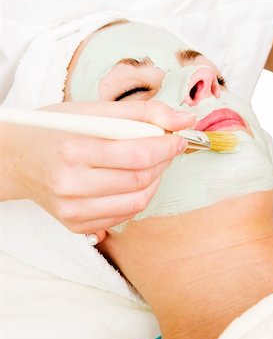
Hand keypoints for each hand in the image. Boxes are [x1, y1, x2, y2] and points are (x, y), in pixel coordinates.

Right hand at [1, 100, 194, 238]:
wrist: (19, 160)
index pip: (137, 156)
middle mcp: (71, 186)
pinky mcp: (77, 226)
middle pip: (140, 181)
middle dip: (163, 163)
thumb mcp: (93, 111)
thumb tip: (186, 120)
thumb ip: (142, 113)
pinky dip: (137, 197)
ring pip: (137, 203)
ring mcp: (73, 212)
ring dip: (154, 182)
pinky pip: (123, 217)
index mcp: (73, 151)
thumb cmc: (55, 131)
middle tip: (166, 148)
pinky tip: (132, 181)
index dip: (166, 147)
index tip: (178, 138)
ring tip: (151, 164)